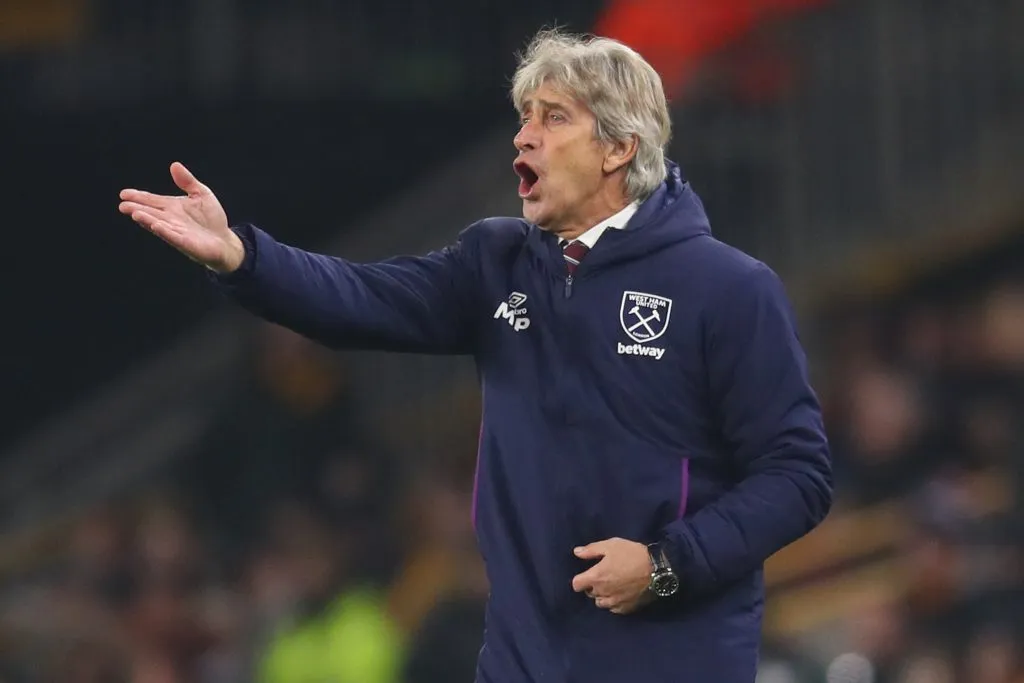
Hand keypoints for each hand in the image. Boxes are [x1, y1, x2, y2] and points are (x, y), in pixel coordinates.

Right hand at [119, 162, 244, 272]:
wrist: (225, 241)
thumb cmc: (212, 218)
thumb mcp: (201, 194)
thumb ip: (187, 181)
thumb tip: (174, 165)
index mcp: (172, 207)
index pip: (152, 200)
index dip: (138, 197)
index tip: (124, 194)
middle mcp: (170, 219)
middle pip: (151, 213)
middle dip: (137, 209)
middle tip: (122, 205)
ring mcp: (176, 232)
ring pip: (158, 225)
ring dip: (146, 219)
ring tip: (134, 213)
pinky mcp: (186, 243)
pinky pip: (173, 237)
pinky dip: (164, 231)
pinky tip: (156, 225)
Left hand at [571, 538, 653, 614]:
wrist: (657, 569)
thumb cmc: (632, 554)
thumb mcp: (611, 545)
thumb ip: (591, 550)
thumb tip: (576, 552)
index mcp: (596, 577)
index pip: (576, 584)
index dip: (579, 579)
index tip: (586, 574)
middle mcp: (602, 593)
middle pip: (589, 594)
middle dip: (592, 586)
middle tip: (602, 577)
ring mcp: (614, 602)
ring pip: (600, 603)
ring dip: (602, 596)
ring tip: (611, 587)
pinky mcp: (626, 608)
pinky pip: (614, 609)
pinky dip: (614, 603)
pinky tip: (620, 594)